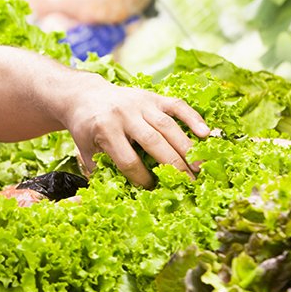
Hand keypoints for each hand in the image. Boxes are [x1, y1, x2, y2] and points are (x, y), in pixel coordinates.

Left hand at [65, 73, 210, 187]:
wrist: (85, 95)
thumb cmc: (87, 129)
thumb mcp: (84, 151)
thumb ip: (100, 172)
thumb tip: (118, 196)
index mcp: (105, 129)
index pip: (128, 159)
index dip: (142, 178)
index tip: (152, 189)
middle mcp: (124, 114)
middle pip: (153, 142)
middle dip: (172, 165)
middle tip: (188, 184)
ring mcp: (141, 102)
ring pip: (168, 126)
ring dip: (186, 147)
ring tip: (199, 167)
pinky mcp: (153, 96)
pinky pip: (177, 105)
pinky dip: (193, 118)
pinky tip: (206, 134)